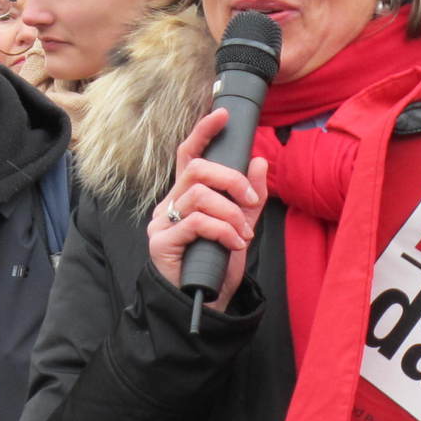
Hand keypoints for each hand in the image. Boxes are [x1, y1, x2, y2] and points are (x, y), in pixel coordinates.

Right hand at [147, 107, 269, 307]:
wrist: (205, 305)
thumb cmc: (217, 267)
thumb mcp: (240, 227)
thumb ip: (248, 198)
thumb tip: (259, 162)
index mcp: (186, 196)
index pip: (190, 155)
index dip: (204, 132)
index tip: (222, 115)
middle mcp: (170, 204)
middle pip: (197, 170)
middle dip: (232, 180)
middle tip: (252, 203)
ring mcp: (162, 223)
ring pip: (199, 195)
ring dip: (231, 213)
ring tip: (243, 234)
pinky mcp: (161, 242)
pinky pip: (197, 222)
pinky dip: (223, 230)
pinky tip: (235, 245)